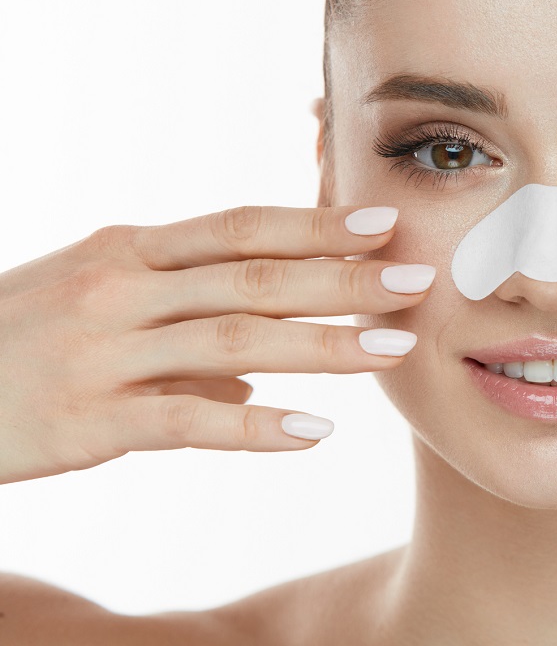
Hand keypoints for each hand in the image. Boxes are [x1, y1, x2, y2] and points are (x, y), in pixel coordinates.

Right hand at [0, 205, 434, 484]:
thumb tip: (258, 382)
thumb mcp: (94, 304)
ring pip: (234, 342)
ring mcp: (104, 353)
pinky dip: (257, 426)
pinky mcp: (88, 420)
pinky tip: (316, 429)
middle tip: (420, 281)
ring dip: (323, 345)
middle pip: (253, 277)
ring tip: (392, 349)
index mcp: (130, 250)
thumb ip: (182, 328)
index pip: (241, 227)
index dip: (317, 224)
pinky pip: (186, 421)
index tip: (386, 223)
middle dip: (344, 278)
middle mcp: (121, 288)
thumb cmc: (20, 343)